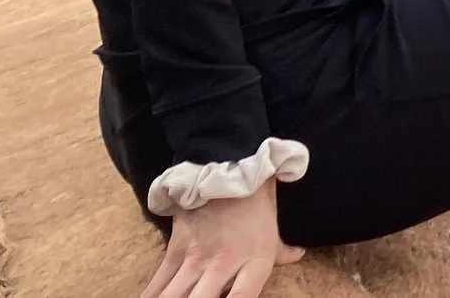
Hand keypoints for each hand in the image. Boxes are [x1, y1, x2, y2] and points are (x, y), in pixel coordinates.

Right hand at [139, 182, 301, 297]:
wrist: (228, 165)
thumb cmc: (256, 198)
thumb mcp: (274, 225)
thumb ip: (281, 249)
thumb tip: (297, 256)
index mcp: (256, 259)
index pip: (244, 297)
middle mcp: (225, 263)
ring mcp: (197, 257)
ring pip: (174, 296)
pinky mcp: (176, 249)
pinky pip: (158, 283)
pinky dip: (152, 296)